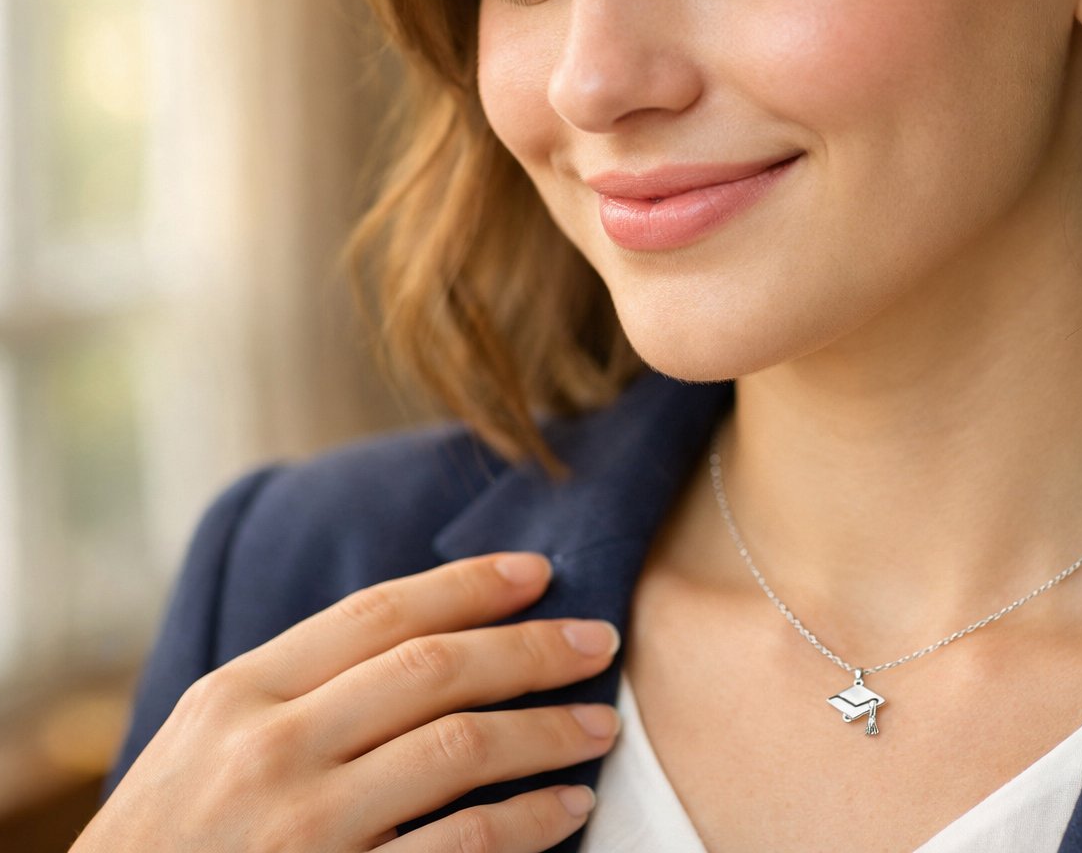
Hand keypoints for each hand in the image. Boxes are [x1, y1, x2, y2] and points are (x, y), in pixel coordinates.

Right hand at [75, 553, 620, 852]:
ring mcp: (304, 826)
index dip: (468, 585)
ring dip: (548, 732)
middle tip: (600, 640)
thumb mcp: (201, 745)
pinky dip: (528, 821)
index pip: (377, 615)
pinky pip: (461, 844)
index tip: (539, 571)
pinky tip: (568, 808)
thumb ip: (293, 690)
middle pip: (433, 669)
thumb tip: (414, 637)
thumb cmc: (166, 844)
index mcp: (237, 694)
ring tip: (600, 724)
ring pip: (460, 748)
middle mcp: (269, 749)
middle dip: (531, 648)